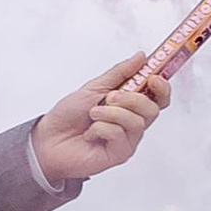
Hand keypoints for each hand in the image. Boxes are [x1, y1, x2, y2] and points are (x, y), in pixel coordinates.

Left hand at [33, 51, 170, 185]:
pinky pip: (120, 136)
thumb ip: (120, 73)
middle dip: (132, 99)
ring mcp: (127, 140)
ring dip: (111, 113)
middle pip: (153, 109)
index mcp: (129, 105)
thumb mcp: (94, 87)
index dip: (162, 87)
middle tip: (110, 97)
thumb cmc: (69, 114)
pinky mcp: (119, 154)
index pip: (158, 97)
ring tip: (93, 114)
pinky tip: (89, 133)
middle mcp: (132, 123)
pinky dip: (101, 128)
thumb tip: (142, 56)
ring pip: (137, 122)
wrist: (48, 138)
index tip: (153, 77)